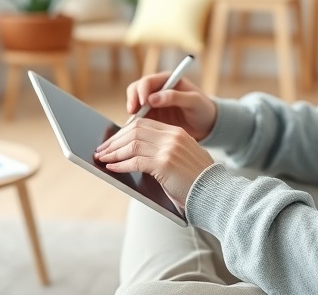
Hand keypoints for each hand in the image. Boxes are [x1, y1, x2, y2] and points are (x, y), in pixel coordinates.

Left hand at [94, 118, 214, 208]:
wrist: (215, 193)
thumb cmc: (197, 181)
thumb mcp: (182, 158)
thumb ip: (164, 151)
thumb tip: (134, 153)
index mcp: (177, 132)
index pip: (143, 124)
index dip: (124, 131)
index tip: (112, 140)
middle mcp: (172, 137)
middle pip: (135, 130)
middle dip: (115, 140)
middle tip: (101, 149)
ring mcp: (169, 149)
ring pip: (132, 144)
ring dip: (114, 152)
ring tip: (102, 158)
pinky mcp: (164, 164)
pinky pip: (135, 161)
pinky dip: (120, 165)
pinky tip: (112, 168)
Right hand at [125, 72, 216, 140]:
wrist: (207, 125)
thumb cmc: (204, 109)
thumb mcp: (194, 101)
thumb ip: (175, 97)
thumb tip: (151, 98)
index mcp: (168, 80)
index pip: (147, 81)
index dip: (141, 91)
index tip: (143, 103)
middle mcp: (157, 89)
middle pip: (135, 90)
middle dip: (132, 100)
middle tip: (132, 113)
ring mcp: (153, 103)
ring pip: (134, 104)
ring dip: (132, 113)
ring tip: (132, 124)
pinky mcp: (152, 117)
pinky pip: (138, 118)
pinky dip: (134, 123)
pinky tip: (135, 132)